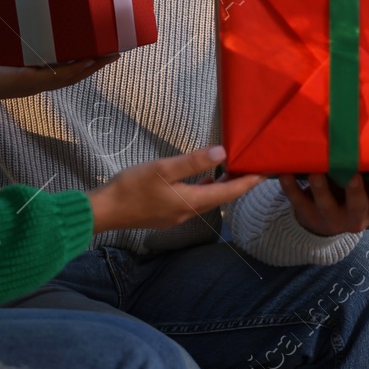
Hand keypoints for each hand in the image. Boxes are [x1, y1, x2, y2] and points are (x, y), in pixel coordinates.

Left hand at [0, 51, 118, 112]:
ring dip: (94, 66)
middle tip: (116, 51)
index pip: (67, 70)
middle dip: (97, 63)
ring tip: (111, 54)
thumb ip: (16, 45)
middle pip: (77, 74)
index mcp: (36, 76)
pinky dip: (76, 68)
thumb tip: (25, 25)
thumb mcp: (3, 52)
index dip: (86, 63)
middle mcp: (40, 82)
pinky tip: (89, 60)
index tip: (101, 51)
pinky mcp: (30, 81)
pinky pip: (59, 75)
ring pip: (73, 75)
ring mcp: (37, 83)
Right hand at [87, 146, 263, 232]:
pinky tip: (200, 180)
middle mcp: (188, 211)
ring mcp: (176, 215)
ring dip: (220, 186)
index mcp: (191, 201)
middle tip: (251, 168)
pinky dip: (203, 189)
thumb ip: (193, 162)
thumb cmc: (131, 188)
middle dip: (237, 184)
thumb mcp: (163, 168)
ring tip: (231, 171)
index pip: (228, 192)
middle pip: (220, 197)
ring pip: (206, 199)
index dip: (247, 182)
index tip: (264, 173)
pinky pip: (192, 201)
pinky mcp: (165, 214)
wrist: (104, 211)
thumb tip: (222, 153)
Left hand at [279, 172, 368, 235]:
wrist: (327, 223)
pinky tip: (285, 172)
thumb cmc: (361, 197)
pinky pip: (297, 202)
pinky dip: (290, 188)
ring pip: (325, 204)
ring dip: (320, 188)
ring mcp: (330, 218)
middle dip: (355, 190)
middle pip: (358, 206)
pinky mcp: (307, 216)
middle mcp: (355, 217)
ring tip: (316, 170)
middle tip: (352, 173)